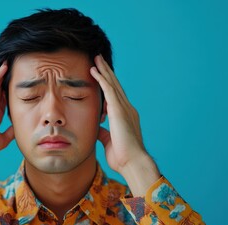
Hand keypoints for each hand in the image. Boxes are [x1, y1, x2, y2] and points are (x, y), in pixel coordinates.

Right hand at [0, 63, 13, 162]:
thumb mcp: (2, 139)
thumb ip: (11, 132)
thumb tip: (22, 127)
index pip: (6, 102)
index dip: (14, 94)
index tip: (25, 86)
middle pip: (1, 92)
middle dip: (9, 82)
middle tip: (20, 69)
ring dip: (3, 75)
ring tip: (12, 64)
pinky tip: (2, 69)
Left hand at [90, 55, 159, 195]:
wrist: (133, 163)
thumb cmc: (122, 156)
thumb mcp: (109, 141)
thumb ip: (103, 132)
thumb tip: (97, 128)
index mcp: (125, 116)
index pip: (115, 95)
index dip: (108, 83)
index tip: (100, 73)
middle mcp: (126, 109)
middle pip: (115, 85)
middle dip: (106, 71)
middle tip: (99, 59)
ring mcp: (124, 108)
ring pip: (112, 84)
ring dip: (103, 70)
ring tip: (96, 59)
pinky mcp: (119, 111)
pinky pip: (109, 90)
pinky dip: (101, 80)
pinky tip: (94, 71)